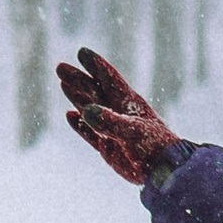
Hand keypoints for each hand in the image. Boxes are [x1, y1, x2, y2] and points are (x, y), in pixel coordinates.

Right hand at [57, 45, 181, 185]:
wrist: (162, 171)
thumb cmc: (153, 147)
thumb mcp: (132, 132)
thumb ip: (109, 121)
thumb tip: (86, 111)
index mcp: (129, 102)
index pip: (109, 78)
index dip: (96, 65)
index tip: (81, 52)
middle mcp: (119, 112)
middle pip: (94, 90)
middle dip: (78, 78)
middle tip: (59, 67)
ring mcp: (112, 128)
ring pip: (89, 108)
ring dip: (76, 96)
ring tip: (63, 83)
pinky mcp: (108, 147)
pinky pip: (89, 132)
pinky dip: (79, 124)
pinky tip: (70, 115)